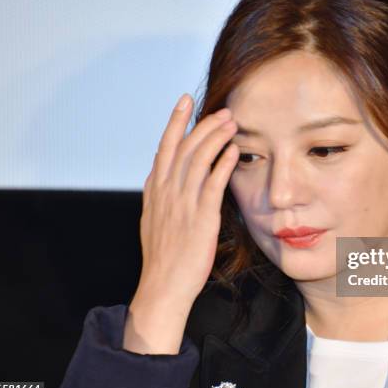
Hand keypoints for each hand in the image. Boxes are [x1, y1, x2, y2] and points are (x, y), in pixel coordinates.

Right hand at [124, 93, 238, 353]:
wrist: (163, 287)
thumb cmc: (163, 257)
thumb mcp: (153, 220)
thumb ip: (161, 196)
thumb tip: (165, 178)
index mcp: (154, 190)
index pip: (165, 147)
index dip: (176, 121)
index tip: (185, 101)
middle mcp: (166, 192)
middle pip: (184, 147)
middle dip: (203, 124)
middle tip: (222, 110)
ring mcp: (182, 203)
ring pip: (198, 159)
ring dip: (216, 137)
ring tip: (231, 122)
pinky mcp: (200, 218)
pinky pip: (213, 184)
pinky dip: (223, 164)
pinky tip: (234, 151)